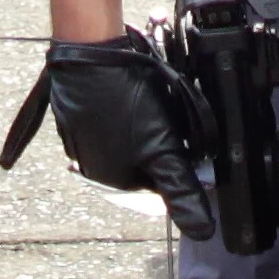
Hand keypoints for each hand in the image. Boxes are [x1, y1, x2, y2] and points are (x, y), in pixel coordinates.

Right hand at [13, 32, 214, 236]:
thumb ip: (182, 191)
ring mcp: (80, 130)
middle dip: (162, 139)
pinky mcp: (77, 103)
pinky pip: (110, 110)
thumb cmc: (123, 99)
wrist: (91, 48)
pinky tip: (136, 84)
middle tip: (174, 114)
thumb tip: (202, 231)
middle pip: (142, 157)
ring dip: (147, 118)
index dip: (178, 162)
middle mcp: (90, 159)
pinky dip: (126, 100)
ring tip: (157, 94)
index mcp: (110, 177)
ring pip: (128, 132)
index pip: (155, 182)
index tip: (190, 141)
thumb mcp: (163, 149)